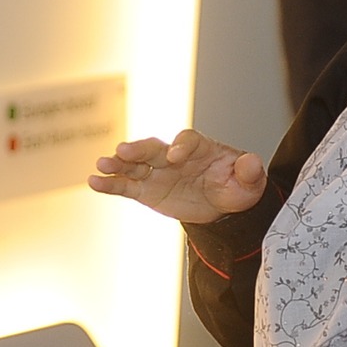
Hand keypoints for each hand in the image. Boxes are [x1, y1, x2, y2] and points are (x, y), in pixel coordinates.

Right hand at [87, 130, 267, 223]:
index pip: (187, 141)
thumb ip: (249, 171)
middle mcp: (173, 155)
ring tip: (102, 165)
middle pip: (153, 147)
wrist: (221, 205)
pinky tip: (94, 182)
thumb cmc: (236, 186)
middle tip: (124, 150)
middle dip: (139, 148)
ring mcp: (157, 172)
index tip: (175, 157)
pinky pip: (126, 186)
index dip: (181, 146)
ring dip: (118, 163)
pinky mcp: (146, 190)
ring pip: (134, 164)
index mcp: (199, 148)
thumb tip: (251, 162)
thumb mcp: (249, 181)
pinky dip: (110, 184)